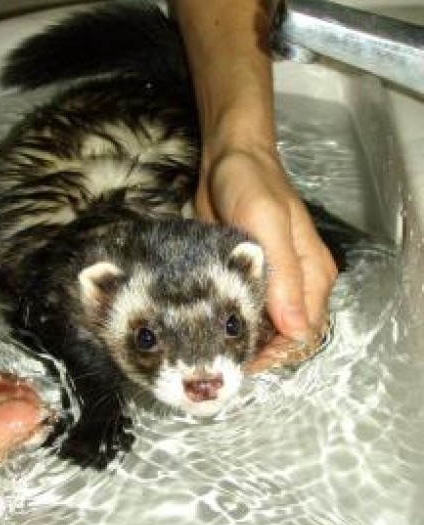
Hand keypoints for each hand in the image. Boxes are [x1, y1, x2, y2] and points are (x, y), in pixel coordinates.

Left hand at [195, 146, 336, 369]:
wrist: (227, 162)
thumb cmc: (251, 186)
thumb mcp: (268, 225)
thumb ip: (284, 275)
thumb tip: (296, 330)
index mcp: (313, 275)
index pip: (305, 332)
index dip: (278, 353)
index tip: (244, 361)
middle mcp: (297, 285)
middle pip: (288, 337)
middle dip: (261, 354)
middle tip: (223, 359)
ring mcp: (273, 284)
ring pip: (267, 330)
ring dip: (246, 344)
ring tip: (214, 350)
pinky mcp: (248, 279)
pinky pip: (247, 314)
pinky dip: (234, 327)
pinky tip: (212, 333)